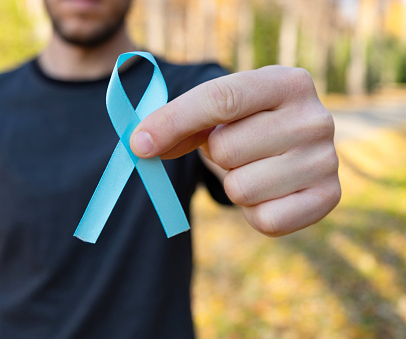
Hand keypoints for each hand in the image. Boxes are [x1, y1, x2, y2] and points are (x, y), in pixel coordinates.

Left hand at [130, 66, 340, 236]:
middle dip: (218, 154)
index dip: (172, 121)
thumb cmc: (247, 125)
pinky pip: (265, 220)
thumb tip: (142, 145)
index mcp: (286, 82)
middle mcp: (315, 118)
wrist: (293, 148)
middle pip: (225, 149)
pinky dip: (254, 213)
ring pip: (240, 189)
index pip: (220, 98)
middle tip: (237, 149)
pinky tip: (269, 193)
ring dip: (235, 184)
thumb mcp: (217, 112)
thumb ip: (179, 123)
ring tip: (254, 169)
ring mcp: (326, 160)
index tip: (139, 143)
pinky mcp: (329, 198)